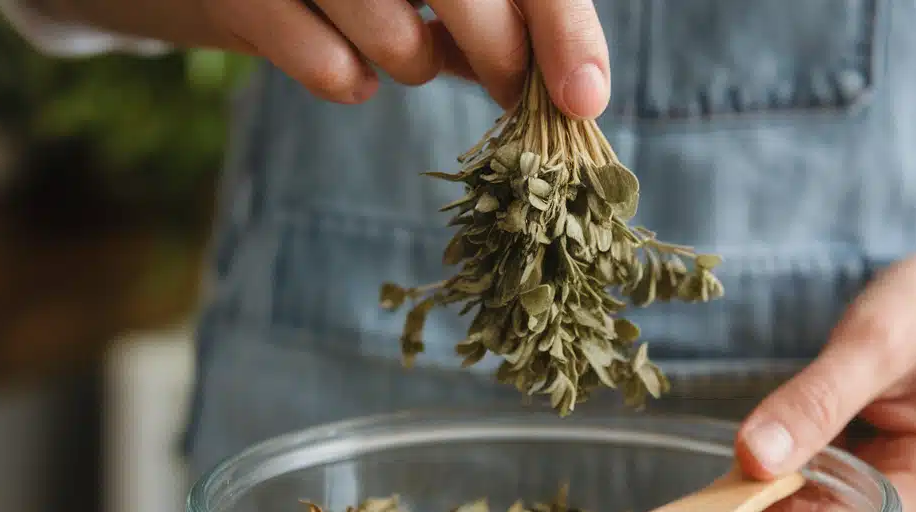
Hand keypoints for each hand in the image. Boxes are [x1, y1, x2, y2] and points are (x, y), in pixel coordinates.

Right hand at [35, 0, 610, 116]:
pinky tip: (342, 63)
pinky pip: (327, 67)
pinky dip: (344, 78)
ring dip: (410, 61)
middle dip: (503, 58)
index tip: (588, 99)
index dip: (564, 26)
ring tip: (396, 43)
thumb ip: (479, 7)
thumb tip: (561, 76)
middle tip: (508, 85)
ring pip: (399, 40)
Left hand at [735, 221, 915, 511]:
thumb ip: (815, 402)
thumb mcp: (876, 341)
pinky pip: (837, 487)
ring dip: (801, 463)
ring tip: (823, 404)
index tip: (742, 457)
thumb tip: (750, 459)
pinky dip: (818, 454)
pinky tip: (835, 415)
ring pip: (825, 507)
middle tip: (781, 414)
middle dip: (787, 479)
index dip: (772, 507)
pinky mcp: (904, 486)